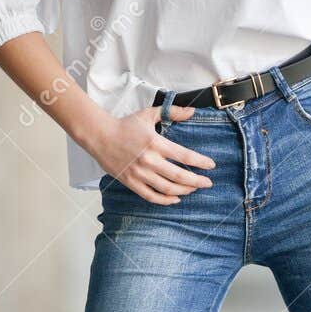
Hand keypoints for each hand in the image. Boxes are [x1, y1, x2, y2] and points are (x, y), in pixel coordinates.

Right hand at [93, 104, 215, 204]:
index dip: (200, 162)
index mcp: (155, 143)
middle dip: (197, 181)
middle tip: (208, 183)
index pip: (184, 156)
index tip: (211, 166)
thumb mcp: (149, 114)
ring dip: (184, 191)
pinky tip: (175, 199)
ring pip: (167, 188)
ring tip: (193, 188)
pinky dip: (165, 200)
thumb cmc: (125, 125)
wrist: (99, 136)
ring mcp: (139, 173)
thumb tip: (193, 111)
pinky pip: (151, 196)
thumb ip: (173, 112)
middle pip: (179, 176)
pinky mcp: (131, 182)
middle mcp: (149, 160)